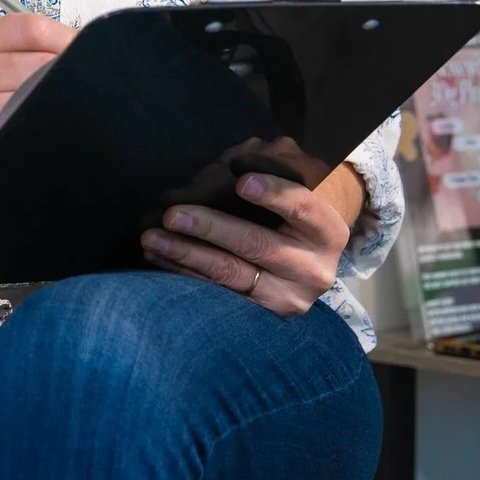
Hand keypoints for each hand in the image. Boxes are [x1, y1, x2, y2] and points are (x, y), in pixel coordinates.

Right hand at [0, 13, 75, 188]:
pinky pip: (30, 127)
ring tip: (66, 108)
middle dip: (72, 71)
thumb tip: (81, 46)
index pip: (30, 28)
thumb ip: (23, 50)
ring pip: (38, 94)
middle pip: (40, 62)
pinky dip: (47, 125)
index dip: (66, 37)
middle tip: (86, 83)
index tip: (86, 51)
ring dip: (62, 101)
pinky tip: (48, 128)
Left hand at [140, 169, 357, 316]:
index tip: (240, 181)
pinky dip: (184, 273)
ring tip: (152, 237)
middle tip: (172, 214)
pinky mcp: (262, 315)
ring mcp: (288, 298)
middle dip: (210, 228)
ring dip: (186, 254)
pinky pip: (217, 294)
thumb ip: (267, 170)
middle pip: (257, 245)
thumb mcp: (293, 189)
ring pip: (231, 274)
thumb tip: (228, 163)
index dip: (273, 194)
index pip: (302, 208)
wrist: (307, 262)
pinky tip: (159, 256)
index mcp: (327, 231)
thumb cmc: (290, 214)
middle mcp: (314, 269)